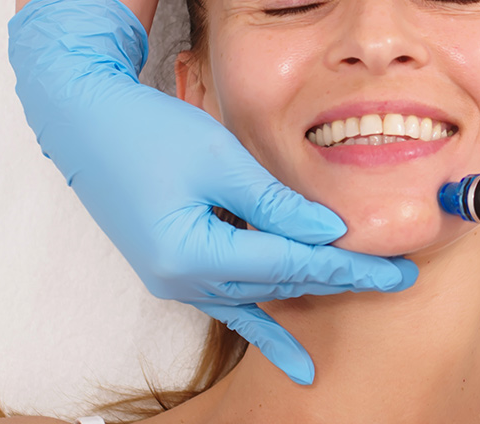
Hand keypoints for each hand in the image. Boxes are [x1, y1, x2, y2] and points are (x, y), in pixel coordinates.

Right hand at [8, 0, 416, 383]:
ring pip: (259, 294)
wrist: (82, 122)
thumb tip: (328, 230)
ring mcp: (174, 280)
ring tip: (361, 295)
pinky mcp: (173, 270)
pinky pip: (230, 303)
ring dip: (309, 292)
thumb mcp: (219, 159)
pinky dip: (266, 325)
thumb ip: (274, 202)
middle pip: (279, 282)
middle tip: (398, 278)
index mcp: (191, 254)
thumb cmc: (146, 131)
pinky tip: (295, 357)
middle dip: (340, 279)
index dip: (346, 266)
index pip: (290, 263)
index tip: (394, 269)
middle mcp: (181, 280)